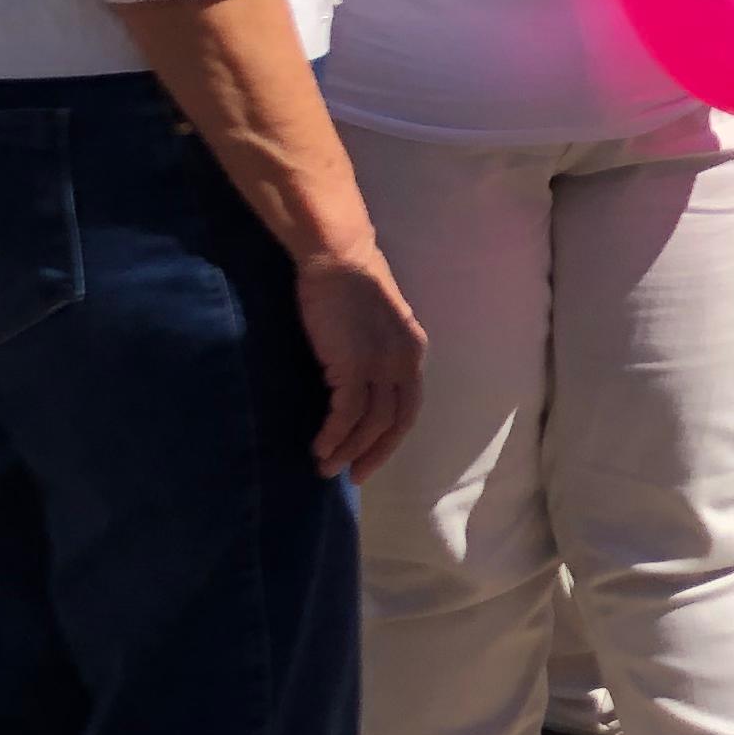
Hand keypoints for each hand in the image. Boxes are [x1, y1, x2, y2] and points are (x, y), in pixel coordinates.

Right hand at [294, 247, 423, 480]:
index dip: (389, 439)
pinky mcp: (354, 365)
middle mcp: (405, 362)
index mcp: (413, 352)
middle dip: (373, 453)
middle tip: (351, 475)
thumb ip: (375, 352)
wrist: (337, 259)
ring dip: (348, 449)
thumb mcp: (374, 325)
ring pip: (371, 424)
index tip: (368, 459)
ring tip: (325, 465)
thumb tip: (357, 382)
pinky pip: (347, 413)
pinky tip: (320, 446)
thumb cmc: (348, 287)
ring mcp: (381, 365)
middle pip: (395, 423)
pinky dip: (335, 434)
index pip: (408, 408)